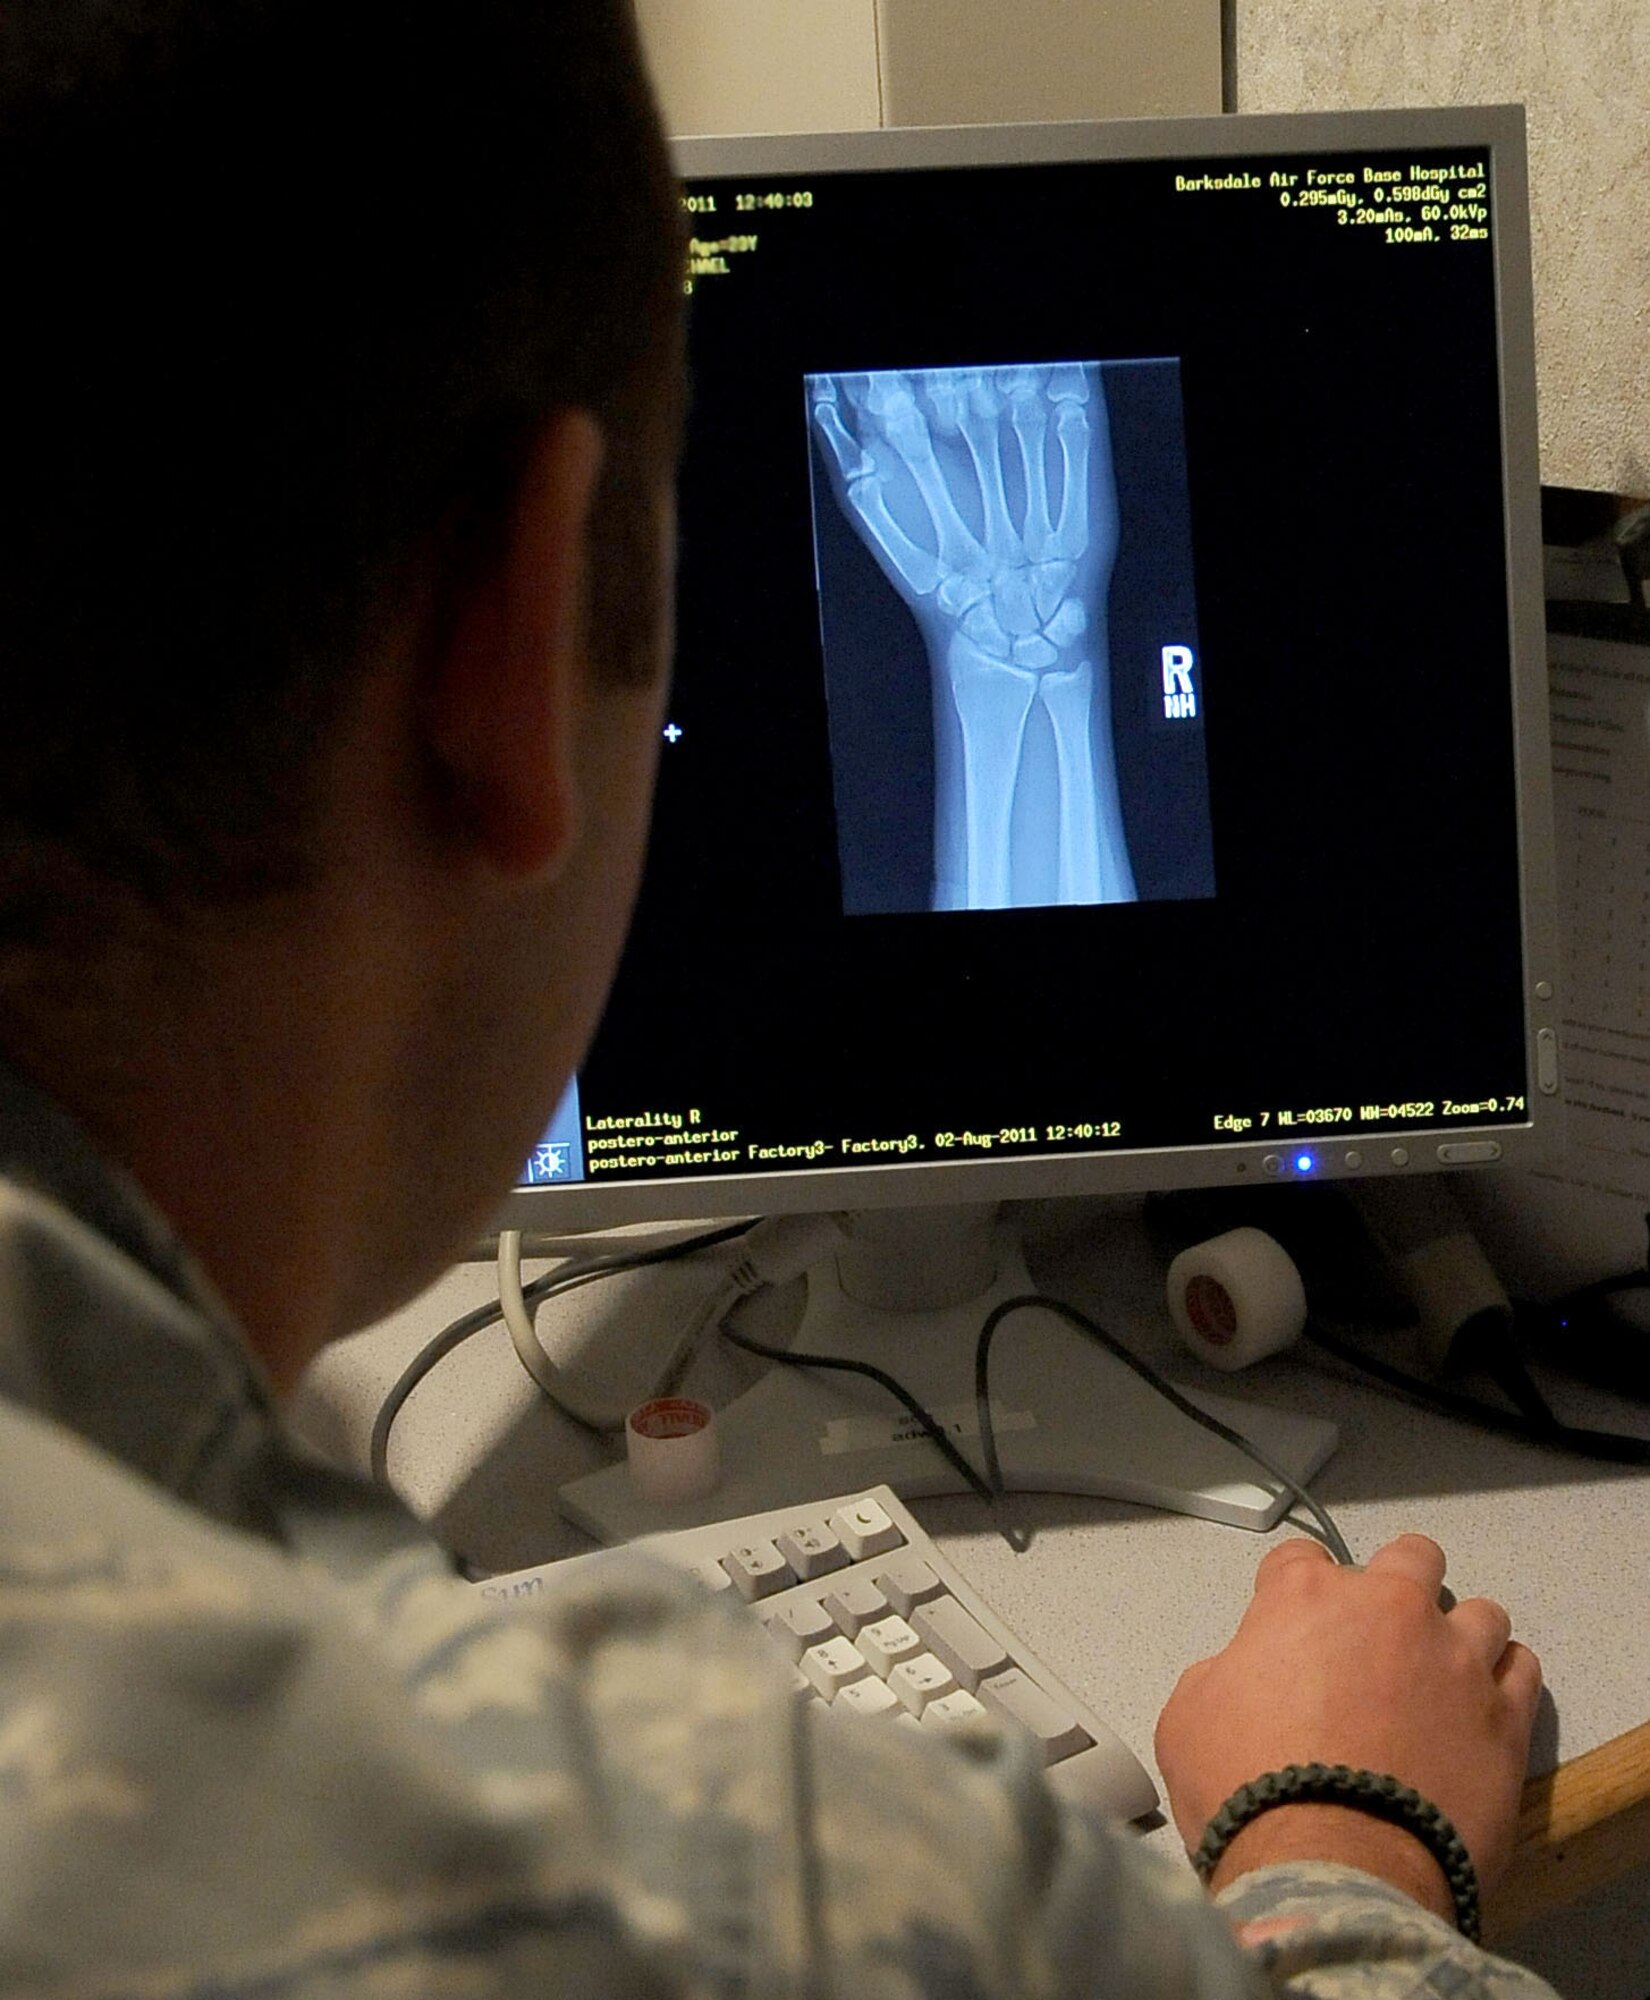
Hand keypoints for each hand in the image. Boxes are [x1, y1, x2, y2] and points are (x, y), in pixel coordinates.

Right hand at [1154, 1535, 1541, 1917]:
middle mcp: (1389, 1610)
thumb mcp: (1190, 1715)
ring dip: (1458, 1638)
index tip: (1288, 1630)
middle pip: (1411, 1557)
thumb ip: (1228, 1673)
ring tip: (1442, 1683)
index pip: (1298, 1559)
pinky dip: (1504, 1683)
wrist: (1330, 1872)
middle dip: (1396, 1583)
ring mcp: (1457, 1661)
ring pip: (1481, 1612)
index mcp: (1304, 1598)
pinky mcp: (1506, 1720)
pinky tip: (1482, 1712)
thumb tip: (1251, 1679)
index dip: (1290, 1593)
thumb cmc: (1246, 1788)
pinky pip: (1524, 1672)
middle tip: (1379, 1639)